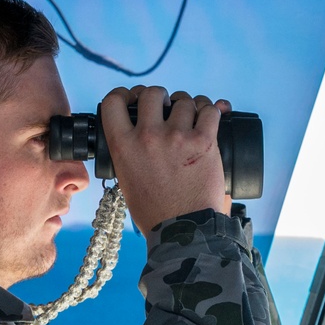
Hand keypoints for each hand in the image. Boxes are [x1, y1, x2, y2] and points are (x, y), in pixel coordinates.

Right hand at [100, 86, 231, 232]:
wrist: (183, 232)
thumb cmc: (155, 212)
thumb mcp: (127, 180)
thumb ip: (130, 154)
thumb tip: (143, 131)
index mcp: (123, 146)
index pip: (114, 101)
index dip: (124, 94)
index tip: (132, 99)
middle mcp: (147, 137)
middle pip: (151, 93)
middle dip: (159, 97)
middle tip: (165, 108)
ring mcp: (177, 138)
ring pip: (183, 101)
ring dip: (186, 106)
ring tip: (190, 118)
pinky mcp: (204, 142)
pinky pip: (209, 110)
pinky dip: (210, 110)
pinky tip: (208, 116)